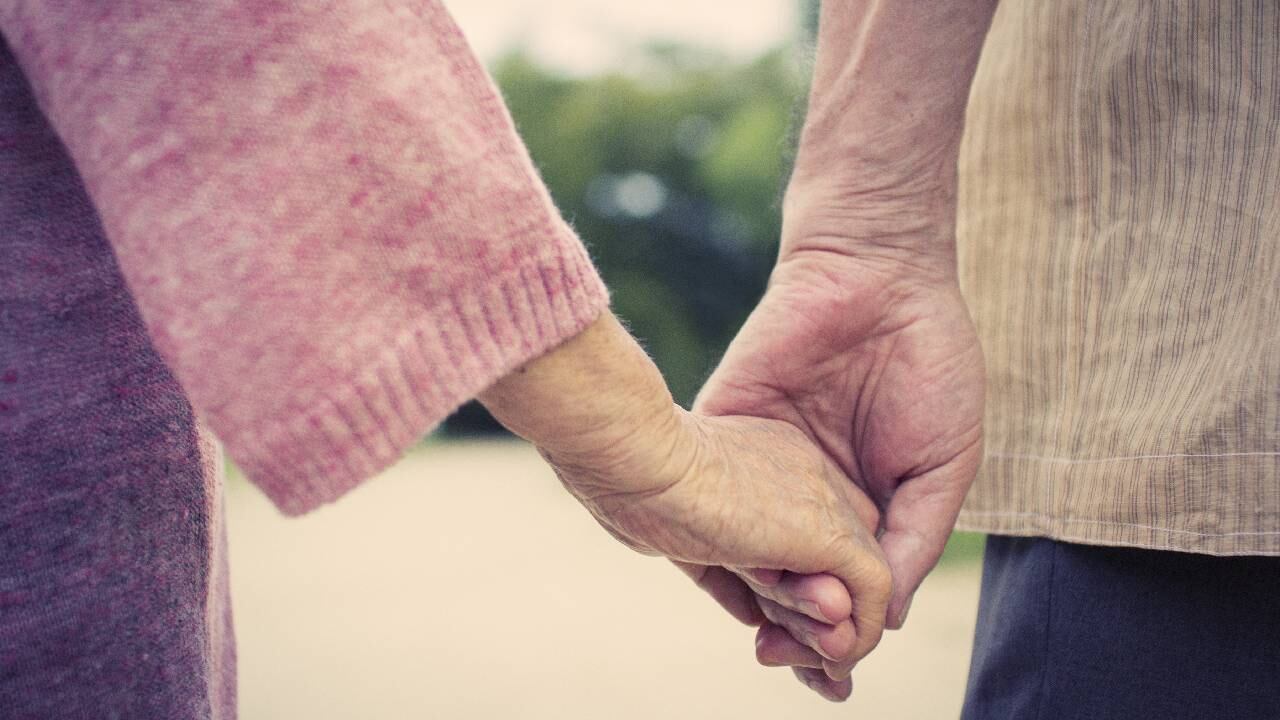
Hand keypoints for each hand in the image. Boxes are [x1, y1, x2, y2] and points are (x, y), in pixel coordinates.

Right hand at [479, 313, 892, 687]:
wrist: (635, 459)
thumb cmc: (628, 482)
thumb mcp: (681, 524)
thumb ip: (726, 563)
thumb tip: (753, 613)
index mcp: (771, 457)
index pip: (806, 526)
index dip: (795, 582)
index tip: (767, 624)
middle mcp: (806, 469)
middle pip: (837, 552)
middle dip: (823, 615)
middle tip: (803, 662)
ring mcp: (821, 497)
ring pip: (857, 574)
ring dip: (835, 633)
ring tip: (820, 673)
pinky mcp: (827, 532)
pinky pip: (872, 591)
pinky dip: (858, 635)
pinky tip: (832, 663)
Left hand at [696, 248, 983, 640]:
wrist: (876, 273)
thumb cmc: (929, 363)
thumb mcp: (941, 465)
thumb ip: (913, 539)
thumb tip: (887, 617)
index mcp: (860, 506)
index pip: (842, 586)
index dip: (841, 633)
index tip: (836, 673)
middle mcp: (804, 495)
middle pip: (786, 579)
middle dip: (787, 629)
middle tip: (786, 664)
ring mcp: (760, 466)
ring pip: (741, 549)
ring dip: (747, 599)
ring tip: (763, 642)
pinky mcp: (723, 432)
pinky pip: (707, 494)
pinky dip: (710, 539)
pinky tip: (725, 579)